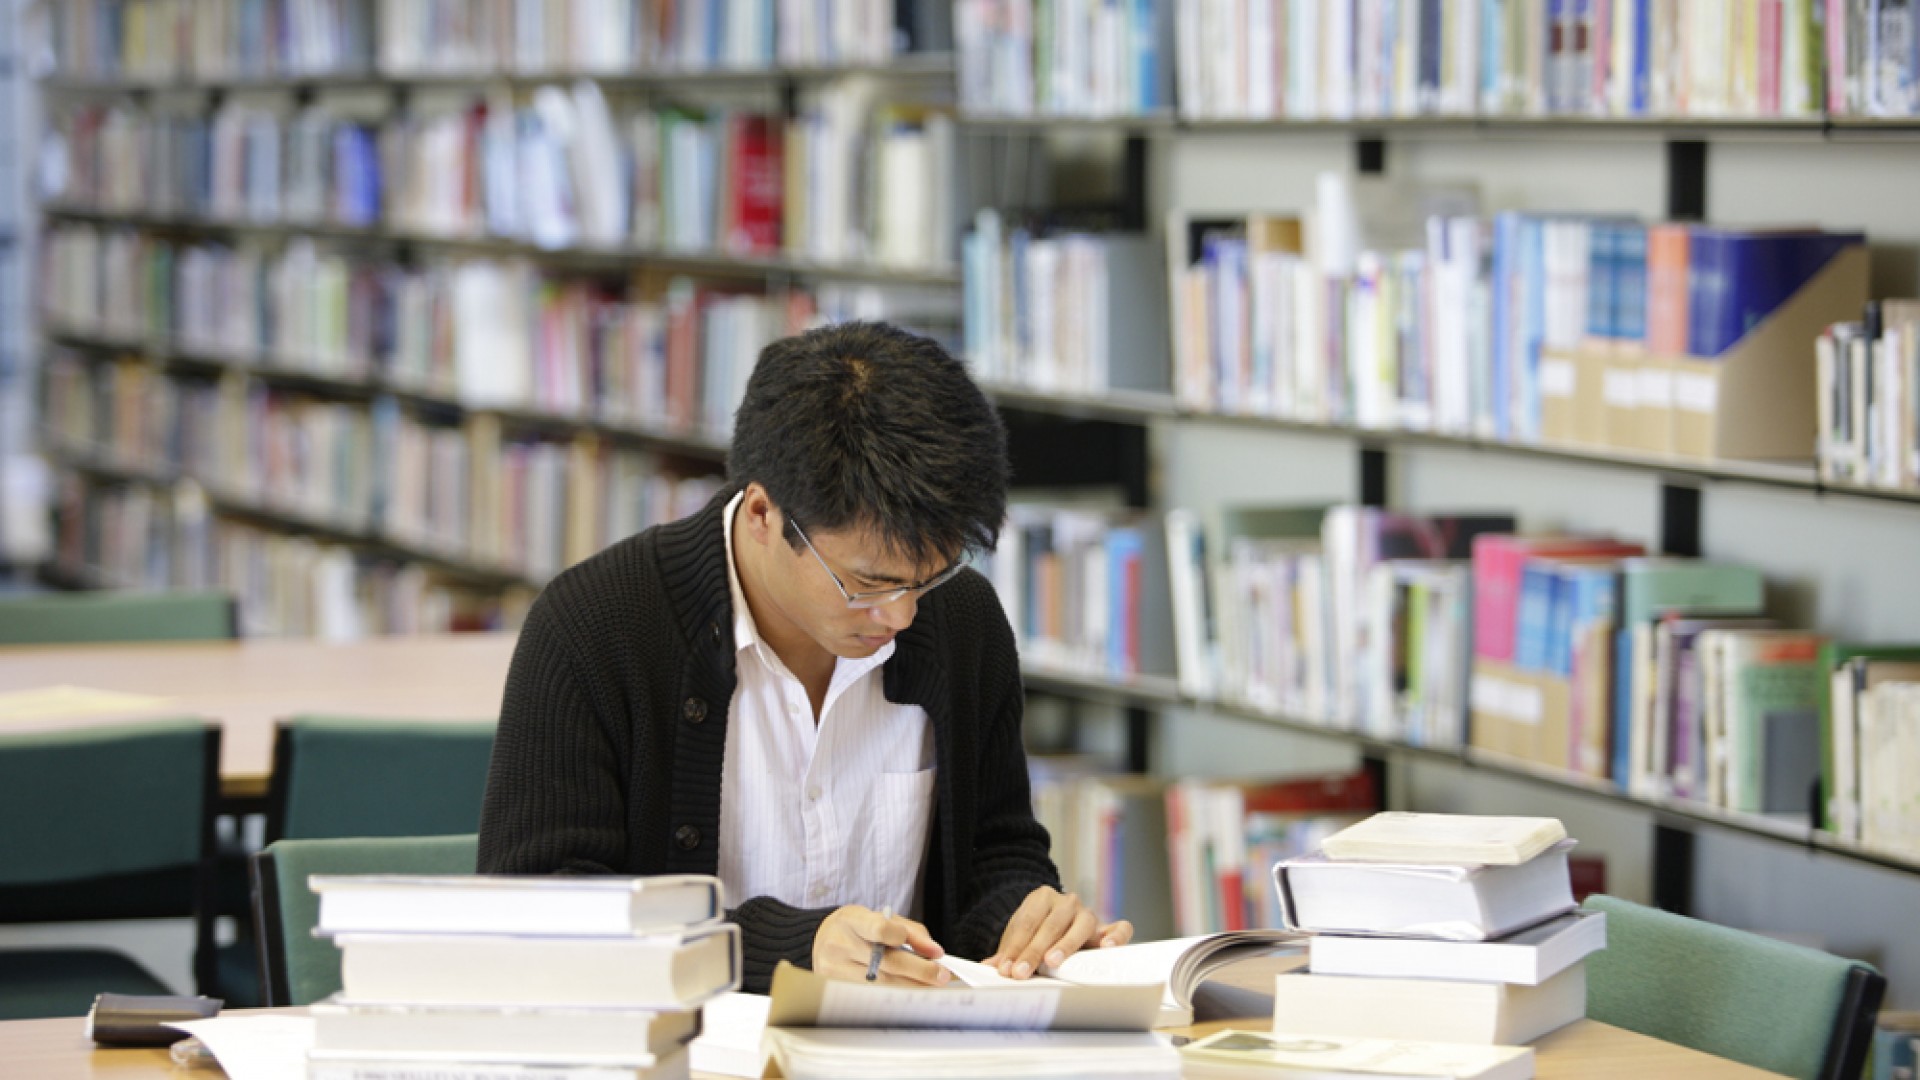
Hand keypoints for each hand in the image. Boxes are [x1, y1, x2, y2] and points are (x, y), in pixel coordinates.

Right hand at [813, 905, 950, 986]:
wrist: (822, 940)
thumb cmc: (858, 927)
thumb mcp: (881, 916)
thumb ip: (910, 931)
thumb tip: (934, 951)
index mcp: (852, 920)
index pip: (879, 930)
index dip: (905, 939)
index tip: (932, 950)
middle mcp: (840, 944)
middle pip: (886, 962)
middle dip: (920, 970)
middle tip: (943, 975)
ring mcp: (835, 968)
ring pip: (881, 982)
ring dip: (912, 985)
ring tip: (932, 985)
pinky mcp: (835, 987)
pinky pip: (872, 993)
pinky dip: (895, 992)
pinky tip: (911, 991)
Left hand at [986, 886, 1134, 978]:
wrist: (1056, 922)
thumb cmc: (1036, 932)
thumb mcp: (1018, 938)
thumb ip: (1006, 952)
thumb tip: (987, 967)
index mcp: (1042, 898)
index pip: (1027, 923)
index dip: (1014, 947)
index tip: (1006, 969)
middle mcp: (1068, 902)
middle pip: (1050, 926)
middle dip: (1033, 951)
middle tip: (1021, 972)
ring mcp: (1089, 914)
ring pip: (1080, 926)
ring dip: (1065, 946)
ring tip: (1053, 962)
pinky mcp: (1107, 928)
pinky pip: (1120, 928)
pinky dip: (1116, 935)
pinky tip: (1107, 947)